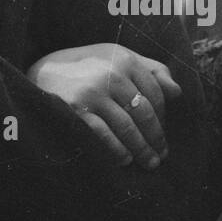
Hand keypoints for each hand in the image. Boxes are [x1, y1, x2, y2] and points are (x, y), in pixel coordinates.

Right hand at [27, 44, 178, 168]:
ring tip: (149, 162)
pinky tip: (125, 160)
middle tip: (161, 155)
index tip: (162, 134)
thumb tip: (178, 92)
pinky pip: (104, 135)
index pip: (155, 94)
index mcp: (126, 59)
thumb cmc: (89, 66)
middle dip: (156, 138)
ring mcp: (93, 92)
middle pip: (144, 113)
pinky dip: (117, 151)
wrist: (44, 71)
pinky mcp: (76, 109)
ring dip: (141, 149)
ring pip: (127, 127)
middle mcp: (112, 74)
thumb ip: (151, 70)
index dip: (163, 118)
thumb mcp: (119, 57)